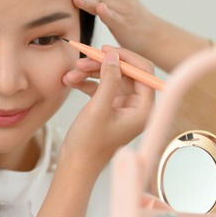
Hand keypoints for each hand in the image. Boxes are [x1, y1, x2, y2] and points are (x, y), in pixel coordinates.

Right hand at [60, 45, 154, 176]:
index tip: (106, 50)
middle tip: (83, 59)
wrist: (76, 166)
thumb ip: (109, 80)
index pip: (144, 72)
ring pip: (111, 78)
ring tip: (72, 74)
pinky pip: (102, 87)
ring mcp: (123, 107)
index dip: (126, 58)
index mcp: (143, 110)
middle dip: (103, 65)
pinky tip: (71, 82)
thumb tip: (114, 57)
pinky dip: (87, 82)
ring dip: (91, 73)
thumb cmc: (89, 146)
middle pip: (126, 73)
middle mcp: (136, 107)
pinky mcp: (110, 108)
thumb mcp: (98, 109)